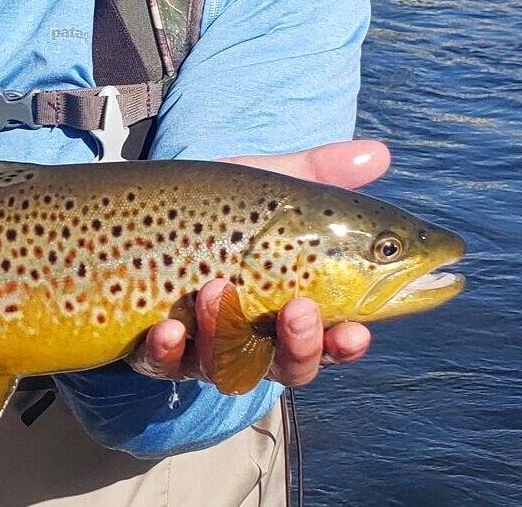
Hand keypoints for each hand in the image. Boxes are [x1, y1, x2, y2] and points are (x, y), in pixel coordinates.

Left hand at [128, 139, 387, 387]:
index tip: (357, 331)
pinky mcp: (155, 348)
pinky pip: (163, 363)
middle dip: (299, 346)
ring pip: (226, 367)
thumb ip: (320, 174)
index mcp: (293, 307)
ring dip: (227, 335)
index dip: (346, 344)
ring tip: (217, 290)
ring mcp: (204, 346)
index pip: (331, 340)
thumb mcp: (268, 188)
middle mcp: (255, 338)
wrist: (142, 206)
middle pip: (288, 367)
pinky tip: (168, 329)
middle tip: (298, 309)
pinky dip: (168, 351)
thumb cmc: (220, 205)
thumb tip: (380, 154)